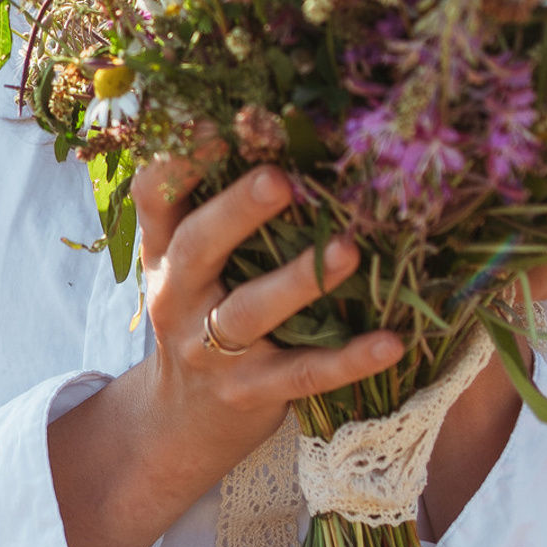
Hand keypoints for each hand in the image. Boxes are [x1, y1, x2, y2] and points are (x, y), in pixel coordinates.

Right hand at [47, 152, 403, 546]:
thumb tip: (257, 122)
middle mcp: (178, 295)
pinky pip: (304, 374)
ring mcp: (212, 349)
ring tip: (348, 250)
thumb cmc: (198, 317)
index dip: (178, 161)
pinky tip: (391, 341)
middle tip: (279, 179)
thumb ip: (207, 207)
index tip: (214, 125)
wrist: (180, 424)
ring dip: (299, 279)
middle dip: (237, 211)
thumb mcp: (183, 264)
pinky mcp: (251, 392)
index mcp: (164, 253)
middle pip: (198, 245)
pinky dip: (349, 359)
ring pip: (251, 311)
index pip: (155, 197)